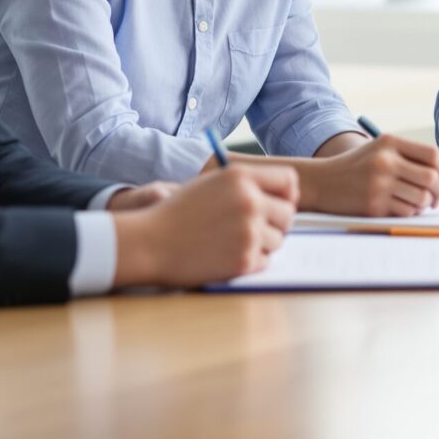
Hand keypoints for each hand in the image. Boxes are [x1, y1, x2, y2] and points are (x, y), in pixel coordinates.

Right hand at [110, 165, 297, 287]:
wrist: (149, 243)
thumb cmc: (177, 212)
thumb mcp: (209, 183)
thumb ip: (245, 184)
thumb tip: (285, 195)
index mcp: (240, 176)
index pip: (289, 180)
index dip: (286, 193)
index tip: (277, 203)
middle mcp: (250, 201)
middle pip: (289, 213)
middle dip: (275, 222)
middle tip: (253, 228)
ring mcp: (249, 232)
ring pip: (278, 240)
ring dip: (262, 243)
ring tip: (232, 242)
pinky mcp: (244, 260)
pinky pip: (264, 261)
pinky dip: (250, 261)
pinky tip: (225, 256)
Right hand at [304, 133, 438, 215]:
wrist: (321, 182)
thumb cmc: (356, 168)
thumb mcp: (379, 150)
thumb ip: (409, 158)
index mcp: (389, 142)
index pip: (433, 155)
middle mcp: (385, 161)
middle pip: (431, 178)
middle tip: (436, 199)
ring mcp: (379, 184)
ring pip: (422, 198)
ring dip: (424, 205)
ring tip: (415, 203)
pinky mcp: (374, 205)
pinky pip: (406, 212)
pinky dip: (409, 213)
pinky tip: (399, 207)